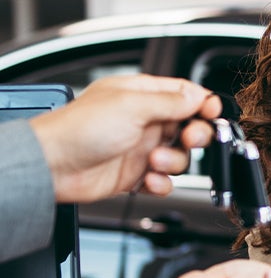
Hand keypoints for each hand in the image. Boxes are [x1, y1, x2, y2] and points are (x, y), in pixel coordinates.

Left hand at [28, 74, 219, 202]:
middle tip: (189, 139)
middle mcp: (143, 120)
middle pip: (189, 126)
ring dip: (173, 162)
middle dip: (195, 135)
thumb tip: (199, 96)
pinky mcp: (135, 173)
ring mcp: (140, 147)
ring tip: (153, 163)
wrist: (52, 166)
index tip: (212, 114)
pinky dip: (162, 183)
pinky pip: (164, 180)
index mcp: (141, 95)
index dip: (203, 103)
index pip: (184, 93)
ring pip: (180, 156)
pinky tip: (149, 180)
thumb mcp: (132, 106)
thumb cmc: (79, 129)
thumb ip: (171, 101)